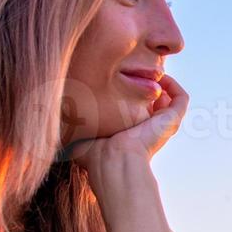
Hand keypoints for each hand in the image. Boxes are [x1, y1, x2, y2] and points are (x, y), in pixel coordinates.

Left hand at [70, 74, 188, 195]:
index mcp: (132, 133)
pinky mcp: (172, 120)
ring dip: (162, 82)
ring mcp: (163, 125)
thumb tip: (50, 116)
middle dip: (147, 84)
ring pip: (171, 99)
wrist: (113, 161)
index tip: (116, 79)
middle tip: (135, 70)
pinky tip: (157, 77)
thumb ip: (72, 125)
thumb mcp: (81, 134)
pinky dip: (173, 85)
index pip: (138, 109)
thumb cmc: (95, 154)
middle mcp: (150, 129)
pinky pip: (181, 98)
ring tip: (148, 71)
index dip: (130, 93)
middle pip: (155, 101)